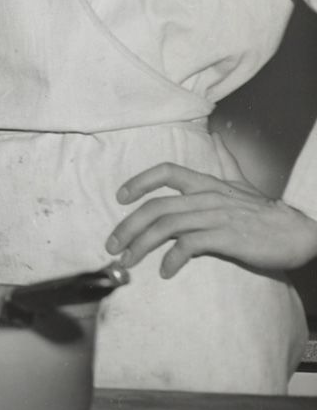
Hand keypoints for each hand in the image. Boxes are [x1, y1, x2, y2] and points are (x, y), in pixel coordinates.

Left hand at [107, 161, 316, 276]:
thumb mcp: (243, 184)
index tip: (120, 197)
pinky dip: (173, 258)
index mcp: (208, 184)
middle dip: (127, 226)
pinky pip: (190, 245)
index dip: (139, 181)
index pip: (166, 171)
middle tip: (112, 245)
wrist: (302, 231)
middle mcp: (208, 197)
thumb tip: (216, 138)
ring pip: (167, 226)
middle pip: (156, 207)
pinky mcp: (228, 238)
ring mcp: (217, 217)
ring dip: (141, 245)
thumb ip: (226, 163)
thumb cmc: (269, 213)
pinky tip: (165, 271)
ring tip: (127, 262)